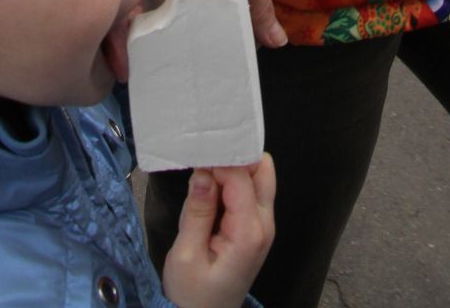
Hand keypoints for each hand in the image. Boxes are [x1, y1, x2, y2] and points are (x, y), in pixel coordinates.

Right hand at [162, 158, 275, 307]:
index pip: (241, 177)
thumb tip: (204, 171)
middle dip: (234, 159)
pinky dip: (231, 184)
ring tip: (202, 182)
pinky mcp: (254, 229)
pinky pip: (249, 193)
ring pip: (257, 178)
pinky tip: (208, 192)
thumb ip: (197, 210)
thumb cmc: (192, 296)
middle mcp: (263, 225)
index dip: (218, 162)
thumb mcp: (186, 255)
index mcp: (249, 233)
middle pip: (261, 170)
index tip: (196, 156)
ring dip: (231, 171)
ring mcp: (262, 227)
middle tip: (202, 165)